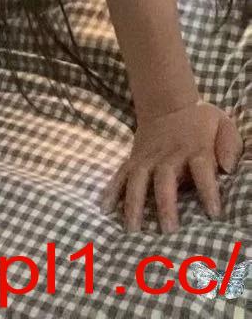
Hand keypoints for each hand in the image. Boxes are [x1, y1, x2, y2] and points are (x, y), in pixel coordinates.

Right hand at [100, 99, 243, 233]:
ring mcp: (148, 158)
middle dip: (166, 204)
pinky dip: (112, 191)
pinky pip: (121, 175)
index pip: (202, 170)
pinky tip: (106, 209)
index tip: (213, 214)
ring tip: (132, 228)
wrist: (168, 105)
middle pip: (165, 179)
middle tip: (169, 230)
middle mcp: (169, 155)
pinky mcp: (134, 160)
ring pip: (138, 180)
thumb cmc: (200, 122)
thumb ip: (229, 144)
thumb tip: (229, 167)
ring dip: (134, 203)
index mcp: (195, 149)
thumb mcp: (222, 124)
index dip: (208, 191)